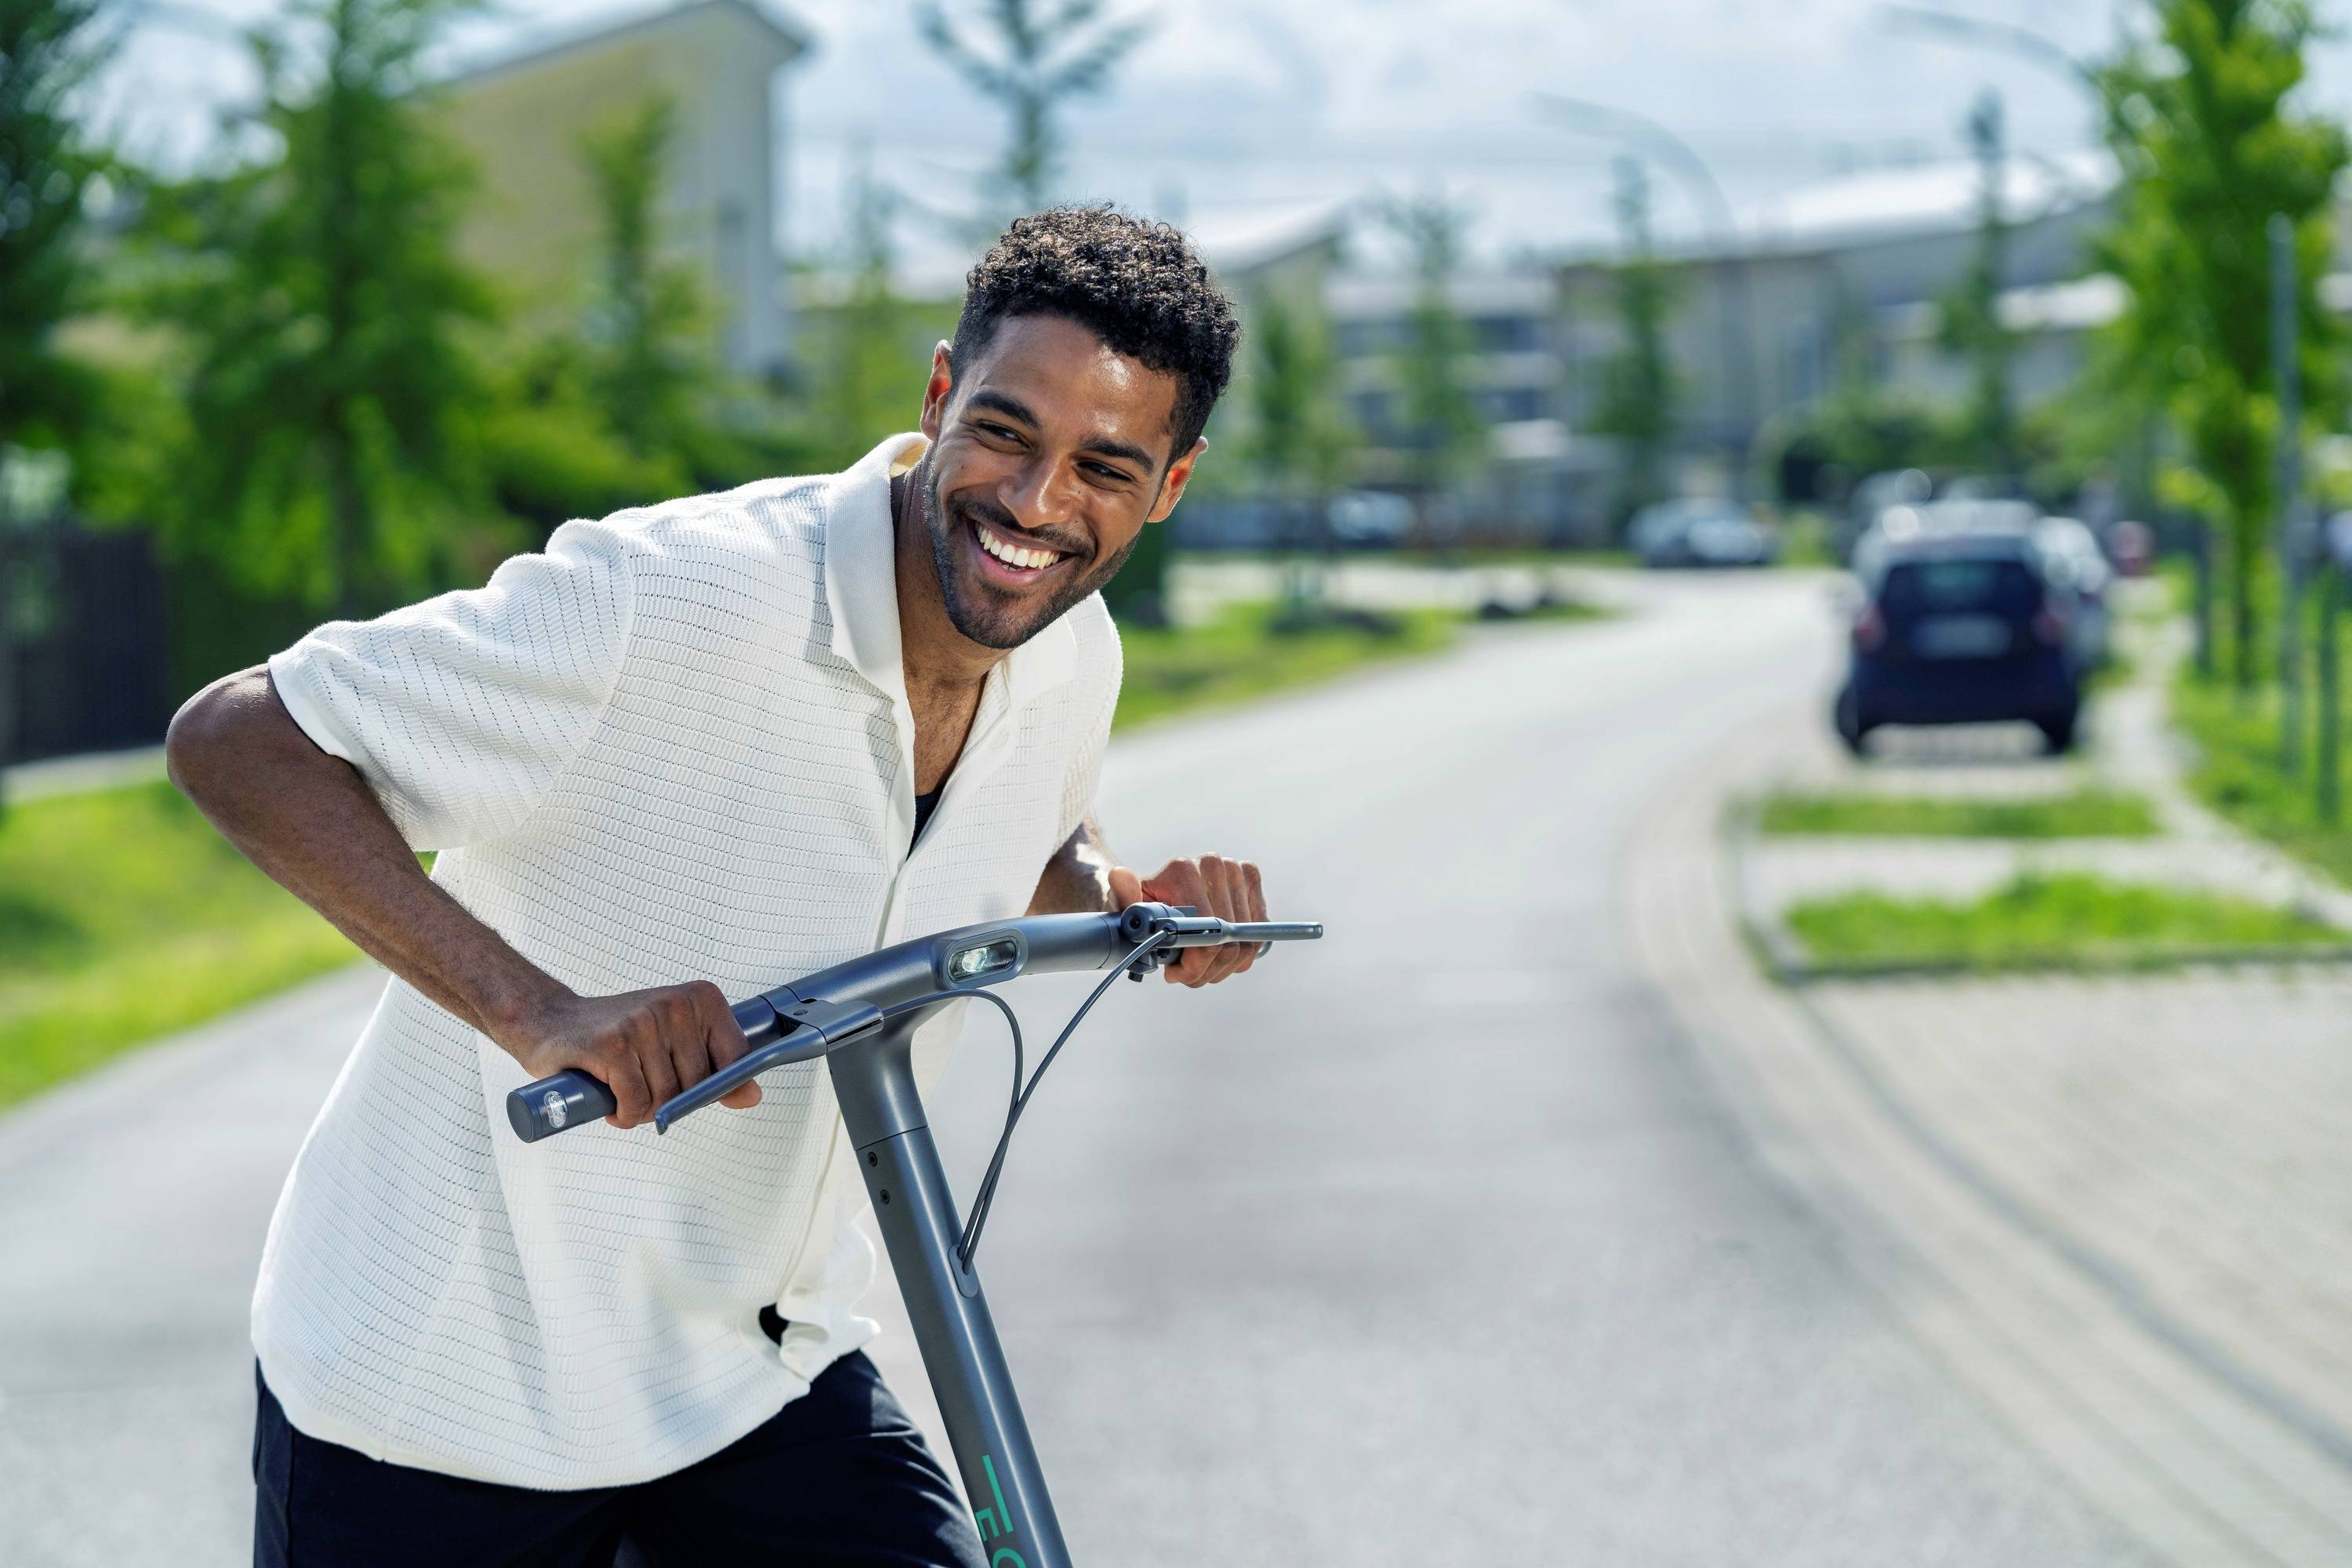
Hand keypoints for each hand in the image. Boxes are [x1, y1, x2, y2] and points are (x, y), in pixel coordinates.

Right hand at [502, 982, 760, 1129]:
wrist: (551, 1023)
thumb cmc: (617, 1037)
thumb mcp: (675, 1043)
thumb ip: (717, 1069)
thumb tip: (751, 1095)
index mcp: (701, 999)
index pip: (737, 1058)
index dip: (716, 1088)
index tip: (693, 1091)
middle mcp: (675, 1005)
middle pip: (698, 1086)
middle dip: (671, 1102)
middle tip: (645, 1089)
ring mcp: (644, 1022)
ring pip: (665, 1098)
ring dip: (642, 1110)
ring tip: (624, 1090)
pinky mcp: (613, 1045)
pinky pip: (635, 1102)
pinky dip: (623, 1114)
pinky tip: (612, 1102)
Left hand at [1107, 855, 1267, 986]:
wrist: (1160, 885)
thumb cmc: (1140, 902)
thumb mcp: (1126, 906)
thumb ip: (1123, 896)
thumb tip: (1120, 876)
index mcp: (1184, 869)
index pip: (1206, 932)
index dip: (1194, 964)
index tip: (1175, 974)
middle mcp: (1215, 864)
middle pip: (1228, 942)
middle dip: (1207, 970)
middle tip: (1185, 976)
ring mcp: (1237, 871)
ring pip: (1246, 943)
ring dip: (1224, 967)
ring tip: (1199, 968)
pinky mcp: (1251, 881)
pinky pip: (1259, 934)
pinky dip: (1241, 955)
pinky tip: (1218, 956)